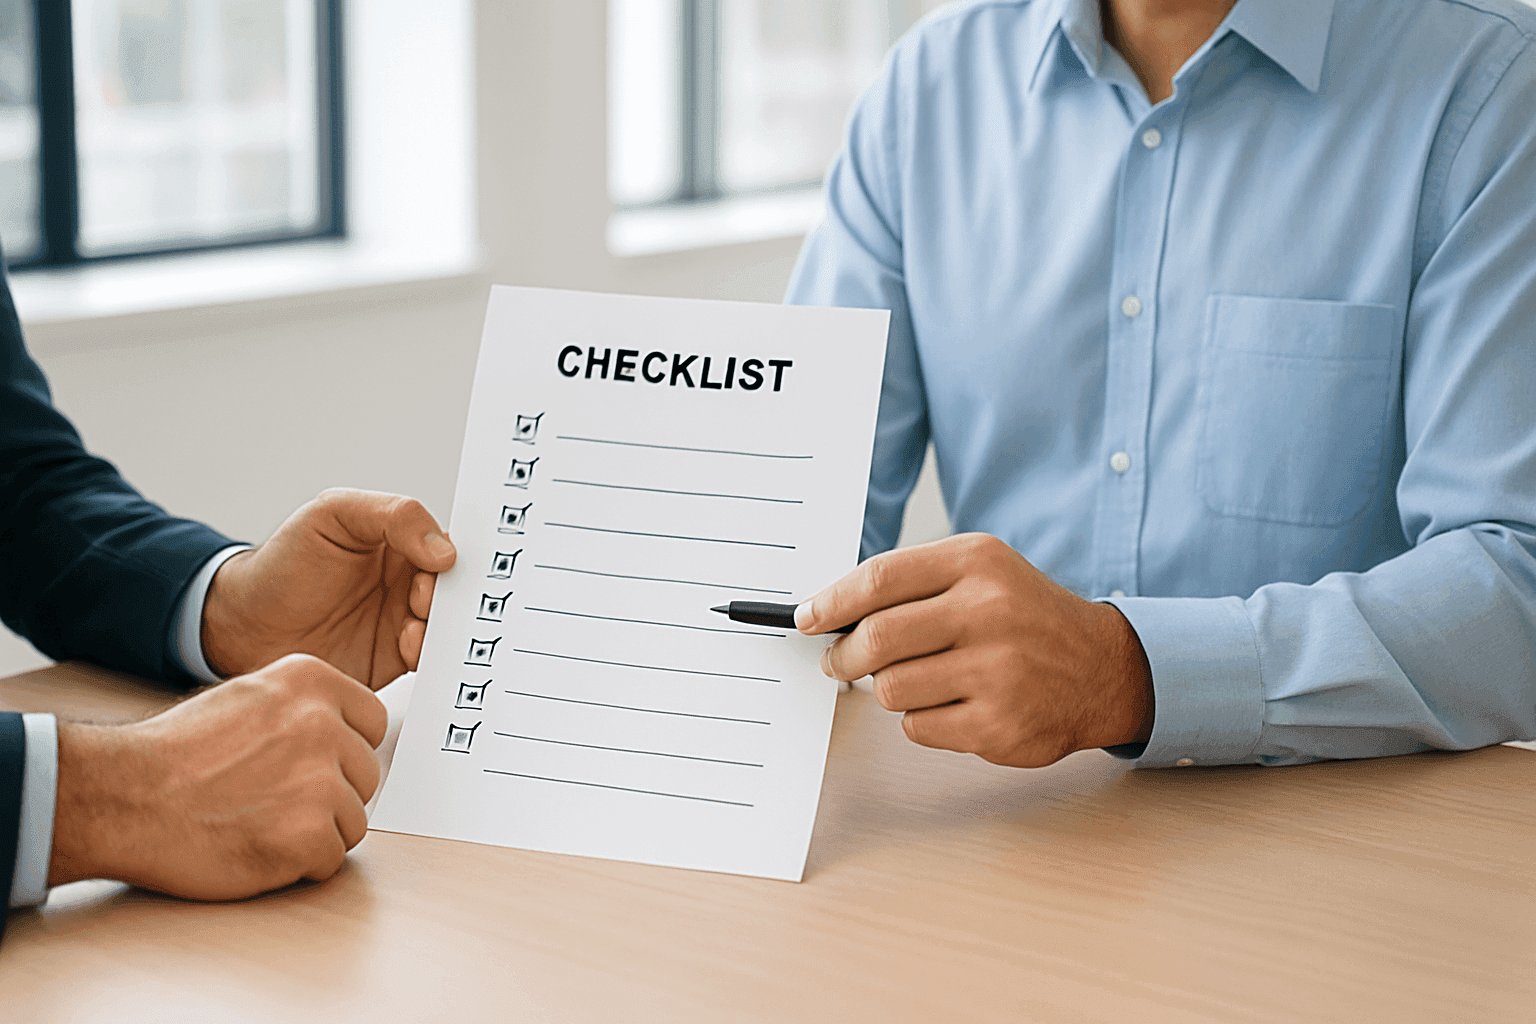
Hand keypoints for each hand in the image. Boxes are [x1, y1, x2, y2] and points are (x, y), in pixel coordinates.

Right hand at [47, 655, 387, 899]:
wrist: (122, 797)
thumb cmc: (174, 755)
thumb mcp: (247, 697)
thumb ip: (302, 708)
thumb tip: (345, 731)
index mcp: (312, 681)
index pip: (371, 723)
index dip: (343, 751)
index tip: (307, 764)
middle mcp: (324, 723)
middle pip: (365, 775)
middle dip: (329, 795)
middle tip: (271, 801)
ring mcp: (320, 780)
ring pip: (353, 820)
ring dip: (315, 832)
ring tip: (259, 823)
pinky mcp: (308, 835)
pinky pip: (330, 859)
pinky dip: (298, 865)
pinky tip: (256, 847)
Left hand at [201, 489, 455, 688]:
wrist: (242, 627)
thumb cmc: (282, 563)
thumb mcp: (334, 514)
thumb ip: (393, 516)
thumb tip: (444, 551)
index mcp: (400, 541)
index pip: (447, 544)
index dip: (456, 554)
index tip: (450, 565)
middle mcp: (407, 581)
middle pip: (456, 588)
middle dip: (453, 594)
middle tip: (425, 598)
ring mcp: (402, 620)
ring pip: (448, 624)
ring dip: (442, 625)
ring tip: (413, 625)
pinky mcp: (393, 658)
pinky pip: (429, 658)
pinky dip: (429, 654)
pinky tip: (406, 646)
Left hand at [796, 534, 1153, 766]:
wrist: (1101, 668)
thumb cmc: (1024, 618)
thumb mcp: (979, 573)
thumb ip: (909, 584)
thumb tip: (826, 612)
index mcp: (978, 563)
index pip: (879, 578)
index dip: (831, 602)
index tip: (806, 618)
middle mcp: (990, 611)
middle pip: (876, 638)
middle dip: (843, 655)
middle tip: (839, 661)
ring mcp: (997, 671)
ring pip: (891, 688)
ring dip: (888, 689)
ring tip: (916, 680)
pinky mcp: (998, 724)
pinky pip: (917, 727)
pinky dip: (920, 720)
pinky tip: (951, 704)